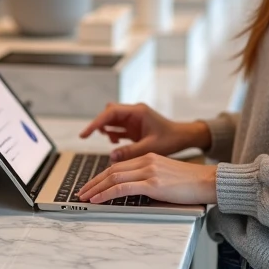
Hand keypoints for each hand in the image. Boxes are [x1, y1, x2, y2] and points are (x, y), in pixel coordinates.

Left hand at [77, 154, 217, 204]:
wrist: (208, 182)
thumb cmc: (191, 183)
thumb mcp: (165, 176)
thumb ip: (149, 179)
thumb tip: (133, 191)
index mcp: (149, 157)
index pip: (118, 166)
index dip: (102, 176)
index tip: (91, 185)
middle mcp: (146, 161)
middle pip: (112, 170)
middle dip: (94, 182)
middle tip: (81, 192)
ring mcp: (149, 171)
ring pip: (113, 177)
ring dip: (96, 188)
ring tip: (84, 197)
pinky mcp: (153, 183)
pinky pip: (122, 188)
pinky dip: (106, 193)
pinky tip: (97, 200)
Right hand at [79, 103, 210, 161]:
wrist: (183, 138)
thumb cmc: (171, 139)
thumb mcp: (150, 147)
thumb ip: (131, 151)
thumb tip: (111, 156)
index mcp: (138, 112)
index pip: (111, 113)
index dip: (96, 122)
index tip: (86, 133)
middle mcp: (134, 113)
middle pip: (109, 114)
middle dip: (98, 124)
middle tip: (87, 136)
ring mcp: (133, 119)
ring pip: (112, 120)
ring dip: (106, 129)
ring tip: (111, 141)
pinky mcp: (134, 127)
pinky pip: (117, 127)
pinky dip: (113, 134)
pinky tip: (116, 143)